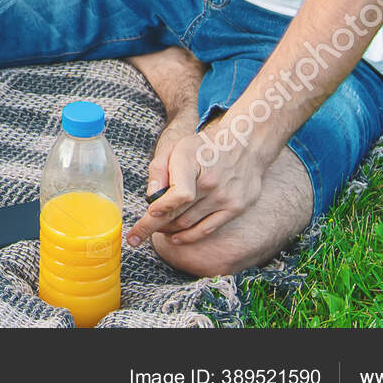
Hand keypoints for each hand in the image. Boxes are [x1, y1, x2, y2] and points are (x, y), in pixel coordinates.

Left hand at [127, 117, 270, 248]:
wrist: (245, 144)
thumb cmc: (204, 146)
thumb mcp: (176, 147)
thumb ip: (159, 169)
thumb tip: (150, 196)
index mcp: (193, 164)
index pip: (179, 195)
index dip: (162, 207)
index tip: (149, 214)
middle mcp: (212, 183)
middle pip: (178, 214)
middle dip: (153, 226)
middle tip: (136, 235)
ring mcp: (226, 198)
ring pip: (189, 224)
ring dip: (169, 230)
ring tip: (156, 230)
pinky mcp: (236, 208)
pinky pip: (208, 229)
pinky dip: (189, 236)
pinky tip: (176, 238)